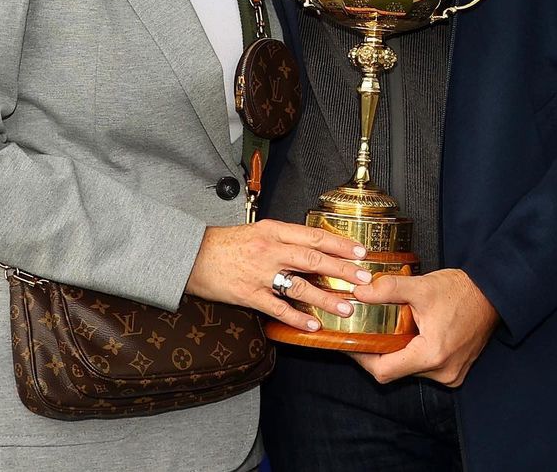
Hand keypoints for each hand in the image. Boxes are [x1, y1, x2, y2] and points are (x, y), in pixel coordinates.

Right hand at [186, 219, 373, 334]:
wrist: (192, 255)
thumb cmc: (227, 243)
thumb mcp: (258, 231)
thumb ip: (284, 238)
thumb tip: (314, 246)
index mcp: (274, 231)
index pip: (314, 235)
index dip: (340, 244)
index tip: (361, 252)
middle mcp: (270, 250)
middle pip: (313, 259)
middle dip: (342, 270)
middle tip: (364, 279)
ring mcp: (260, 273)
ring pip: (300, 286)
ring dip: (326, 298)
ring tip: (347, 308)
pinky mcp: (249, 294)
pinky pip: (278, 309)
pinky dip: (297, 318)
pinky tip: (313, 325)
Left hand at [352, 269, 498, 386]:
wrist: (492, 294)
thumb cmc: (460, 291)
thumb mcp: (421, 287)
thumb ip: (388, 289)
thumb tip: (359, 292)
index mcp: (431, 355)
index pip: (384, 371)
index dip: (363, 358)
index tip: (351, 344)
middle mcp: (442, 372)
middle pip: (396, 371)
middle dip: (379, 352)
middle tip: (365, 332)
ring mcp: (450, 374)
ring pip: (410, 369)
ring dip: (397, 352)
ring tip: (388, 329)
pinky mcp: (455, 370)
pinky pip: (425, 368)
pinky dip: (414, 353)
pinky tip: (411, 334)